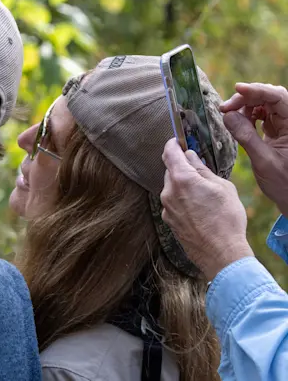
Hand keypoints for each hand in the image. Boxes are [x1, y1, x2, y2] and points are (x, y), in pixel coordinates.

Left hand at [160, 138, 253, 279]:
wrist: (220, 252)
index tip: (177, 141)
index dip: (172, 144)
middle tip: (198, 170)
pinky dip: (182, 200)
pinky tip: (198, 208)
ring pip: (171, 188)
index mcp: (182, 179)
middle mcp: (168, 192)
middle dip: (181, 168)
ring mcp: (166, 207)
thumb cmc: (226, 218)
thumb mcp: (222, 187)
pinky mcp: (168, 220)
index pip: (169, 153)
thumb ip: (202, 170)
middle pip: (170, 171)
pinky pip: (173, 203)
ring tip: (203, 194)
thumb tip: (191, 157)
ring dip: (182, 185)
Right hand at [221, 82, 287, 215]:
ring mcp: (286, 125)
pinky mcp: (278, 130)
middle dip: (247, 97)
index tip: (236, 89)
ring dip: (245, 106)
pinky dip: (248, 115)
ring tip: (229, 116)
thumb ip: (246, 136)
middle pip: (271, 96)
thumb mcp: (263, 161)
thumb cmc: (284, 184)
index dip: (257, 90)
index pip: (278, 97)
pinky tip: (237, 122)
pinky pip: (262, 114)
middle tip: (225, 108)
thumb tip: (228, 115)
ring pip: (265, 104)